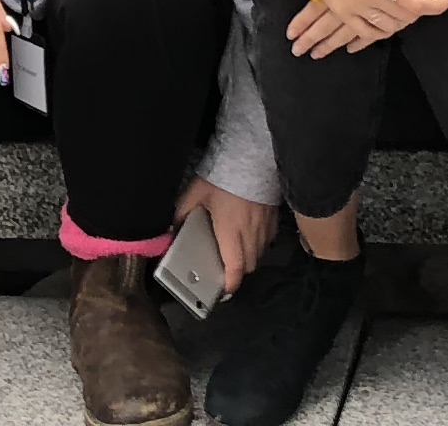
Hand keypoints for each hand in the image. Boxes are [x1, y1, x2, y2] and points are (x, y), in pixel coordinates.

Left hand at [176, 178, 279, 296]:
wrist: (251, 155)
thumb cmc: (222, 177)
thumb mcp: (195, 194)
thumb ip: (182, 214)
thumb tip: (172, 230)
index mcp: (230, 233)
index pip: (235, 270)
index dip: (229, 285)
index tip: (222, 291)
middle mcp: (250, 234)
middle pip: (249, 266)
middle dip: (238, 273)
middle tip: (225, 270)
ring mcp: (265, 226)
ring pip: (260, 254)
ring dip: (248, 259)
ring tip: (235, 254)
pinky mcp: (274, 216)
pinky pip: (268, 239)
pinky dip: (260, 244)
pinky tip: (250, 236)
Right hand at [288, 0, 447, 55]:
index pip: (414, 2)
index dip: (435, 6)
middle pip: (404, 17)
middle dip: (420, 11)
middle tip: (428, 1)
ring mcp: (352, 7)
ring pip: (387, 28)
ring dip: (401, 22)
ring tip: (409, 12)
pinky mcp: (341, 11)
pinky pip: (365, 33)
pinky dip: (380, 33)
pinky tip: (387, 26)